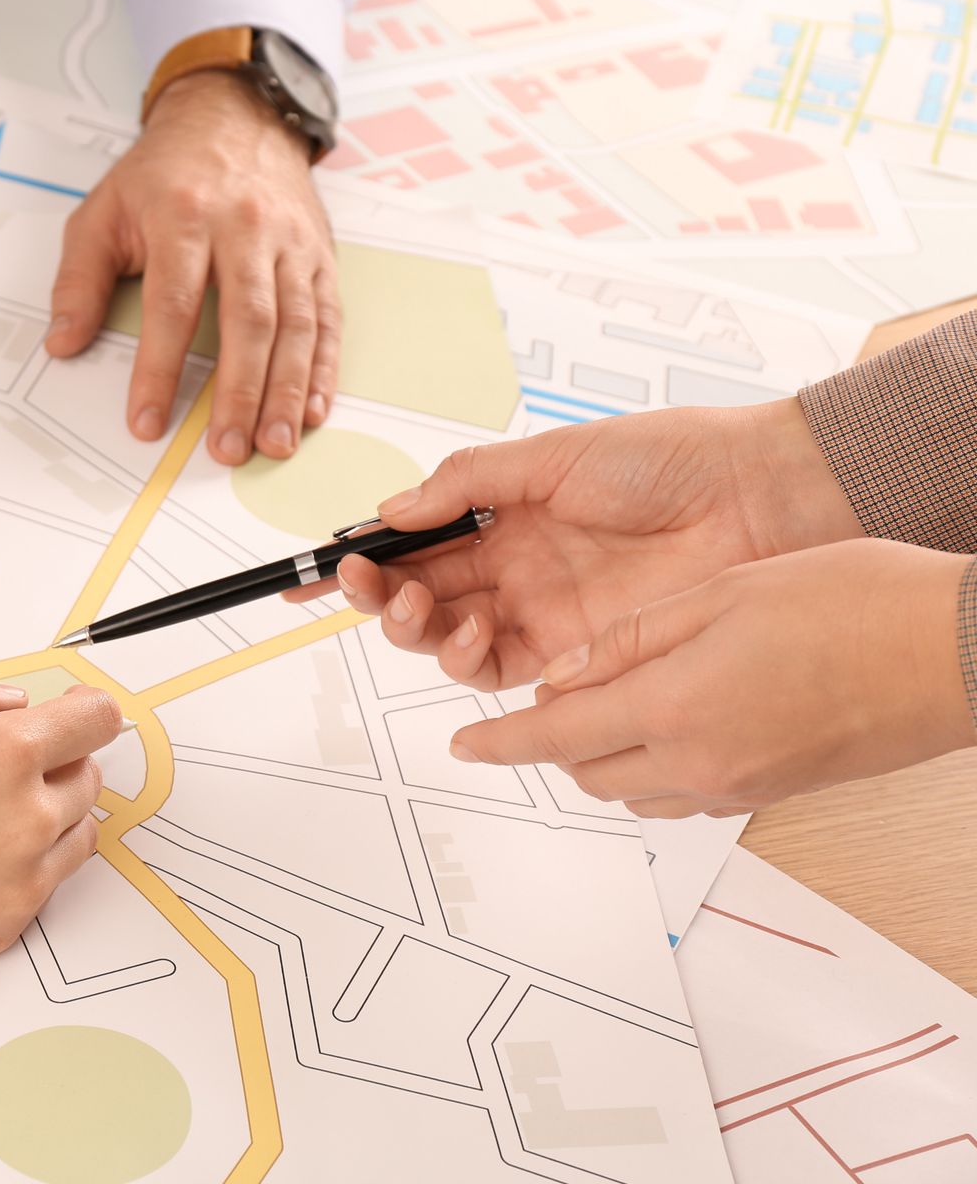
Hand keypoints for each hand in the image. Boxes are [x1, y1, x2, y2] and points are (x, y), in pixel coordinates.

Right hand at [0, 671, 116, 993]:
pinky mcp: (11, 924)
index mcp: (2, 754)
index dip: (80, 713)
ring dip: (50, 815)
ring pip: (79, 832)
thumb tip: (13, 701)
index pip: (96, 720)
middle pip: (88, 776)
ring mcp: (25, 878)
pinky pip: (46, 882)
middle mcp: (29, 816)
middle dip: (55, 763)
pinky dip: (25, 864)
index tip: (65, 715)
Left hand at [47, 70, 340, 464]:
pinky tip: (312, 409)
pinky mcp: (319, 255)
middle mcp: (244, 228)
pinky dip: (322, 367)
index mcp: (183, 216)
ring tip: (274, 444)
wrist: (234, 117)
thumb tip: (62, 343)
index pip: (172, 304)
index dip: (159, 368)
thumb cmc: (164, 173)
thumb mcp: (103, 210)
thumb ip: (79, 279)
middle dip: (238, 392)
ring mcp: (288, 243)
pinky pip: (326, 317)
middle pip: (246, 321)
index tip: (146, 421)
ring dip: (286, 391)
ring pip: (295, 324)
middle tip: (227, 449)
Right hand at [297, 401, 863, 689]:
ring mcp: (538, 612)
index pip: (412, 540)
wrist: (751, 500)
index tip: (311, 569)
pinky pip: (496, 671)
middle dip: (373, 594)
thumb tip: (391, 509)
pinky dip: (467, 657)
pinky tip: (477, 631)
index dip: (359, 557)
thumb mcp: (553, 455)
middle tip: (362, 582)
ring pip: (444, 639)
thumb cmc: (666, 461)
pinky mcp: (570, 654)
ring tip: (419, 605)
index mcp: (502, 514)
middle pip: (417, 595)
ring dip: (413, 628)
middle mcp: (512, 567)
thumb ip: (467, 482)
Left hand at [448, 540, 975, 817]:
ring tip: (605, 705)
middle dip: (550, 740)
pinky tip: (670, 722)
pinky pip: (682, 793)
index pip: (549, 736)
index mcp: (671, 707)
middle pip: (583, 769)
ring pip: (630, 787)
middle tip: (541, 702)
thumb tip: (562, 674)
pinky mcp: (771, 792)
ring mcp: (738, 786)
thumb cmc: (852, 603)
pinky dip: (653, 765)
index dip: (498, 741)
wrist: (954, 651)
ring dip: (602, 754)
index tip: (462, 745)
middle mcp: (697, 763)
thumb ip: (628, 640)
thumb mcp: (717, 595)